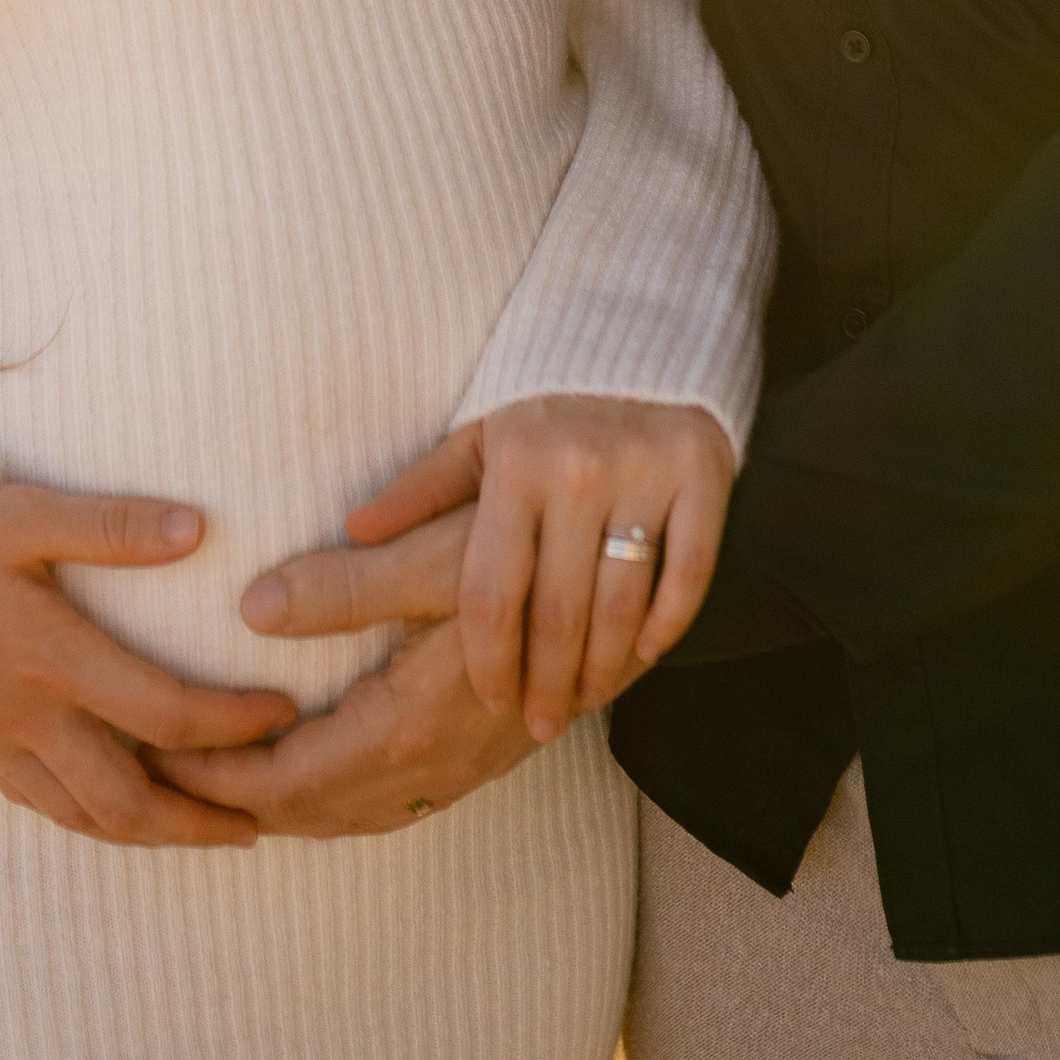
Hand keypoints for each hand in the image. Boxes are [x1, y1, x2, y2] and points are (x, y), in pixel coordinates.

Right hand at [0, 480, 297, 847]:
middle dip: (202, 820)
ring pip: (88, 819)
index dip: (232, 721)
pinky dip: (97, 822)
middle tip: (263, 819)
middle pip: (131, 801)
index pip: (164, 713)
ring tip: (212, 831)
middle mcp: (31, 718)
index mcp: (53, 659)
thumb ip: (110, 525)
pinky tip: (125, 816)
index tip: (284, 712)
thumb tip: (198, 528)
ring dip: (156, 834)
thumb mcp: (23, 514)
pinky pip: (46, 808)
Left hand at [152, 513, 537, 834]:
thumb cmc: (542, 553)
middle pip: (308, 813)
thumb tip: (250, 609)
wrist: (638, 589)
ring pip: (350, 818)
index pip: (281, 781)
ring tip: (215, 778)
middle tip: (156, 773)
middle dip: (229, 799)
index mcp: (408, 732)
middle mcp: (434, 770)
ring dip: (280, 805)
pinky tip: (310, 771)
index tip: (148, 746)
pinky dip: (329, 800)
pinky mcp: (484, 759)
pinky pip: (387, 806)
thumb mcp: (441, 557)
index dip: (209, 771)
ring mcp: (463, 773)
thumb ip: (345, 585)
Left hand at [347, 394, 734, 742]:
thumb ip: (421, 490)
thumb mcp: (481, 436)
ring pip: (621, 607)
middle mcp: (578, 470)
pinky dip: (665, 625)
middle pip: (556, 613)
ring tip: (584, 703)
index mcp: (514, 464)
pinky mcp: (703, 474)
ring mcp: (645, 473)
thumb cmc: (550, 406)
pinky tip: (643, 656)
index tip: (491, 697)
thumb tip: (356, 529)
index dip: (489, 659)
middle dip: (544, 684)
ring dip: (603, 671)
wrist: (647, 336)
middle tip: (539, 723)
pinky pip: (687, 574)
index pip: (490, 592)